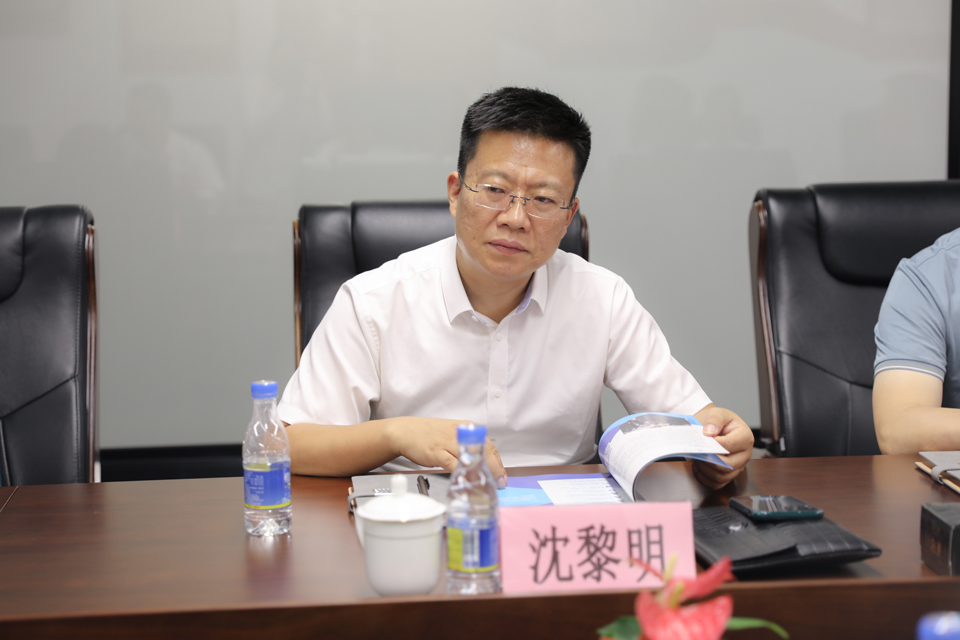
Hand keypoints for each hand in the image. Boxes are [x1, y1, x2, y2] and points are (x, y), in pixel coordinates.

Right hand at [388, 417, 507, 487]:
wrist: (406, 431)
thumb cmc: (429, 435)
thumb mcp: (453, 435)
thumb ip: (466, 446)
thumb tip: (481, 463)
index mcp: (466, 429)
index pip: (489, 446)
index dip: (498, 463)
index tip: (502, 475)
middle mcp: (460, 434)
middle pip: (485, 452)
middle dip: (495, 470)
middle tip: (499, 483)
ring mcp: (449, 442)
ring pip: (472, 458)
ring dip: (482, 474)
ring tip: (488, 485)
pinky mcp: (437, 452)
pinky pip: (453, 464)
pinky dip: (462, 474)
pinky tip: (467, 482)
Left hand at [691, 404, 753, 489]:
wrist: (715, 428)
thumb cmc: (718, 422)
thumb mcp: (717, 413)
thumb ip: (714, 420)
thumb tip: (709, 433)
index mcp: (745, 437)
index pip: (729, 446)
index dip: (714, 445)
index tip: (703, 441)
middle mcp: (745, 454)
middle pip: (728, 465)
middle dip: (709, 460)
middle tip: (697, 452)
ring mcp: (738, 467)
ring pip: (722, 477)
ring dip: (705, 470)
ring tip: (696, 459)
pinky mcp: (729, 475)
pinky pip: (717, 484)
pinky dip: (704, 478)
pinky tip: (697, 467)